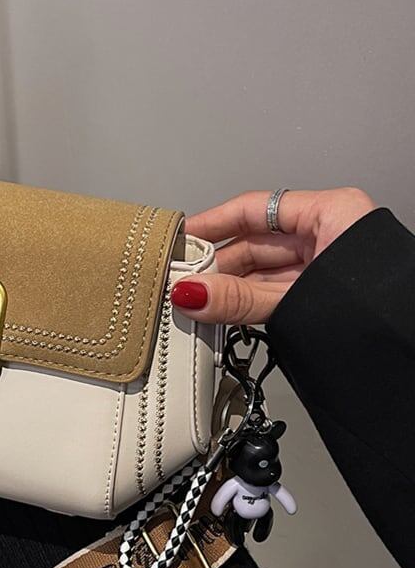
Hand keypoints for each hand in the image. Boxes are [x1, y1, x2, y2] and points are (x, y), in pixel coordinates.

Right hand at [170, 188, 375, 322]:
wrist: (414, 358)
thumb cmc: (377, 314)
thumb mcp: (299, 301)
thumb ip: (241, 299)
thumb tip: (189, 294)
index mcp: (332, 215)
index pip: (255, 209)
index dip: (212, 223)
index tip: (179, 239)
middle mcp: (327, 236)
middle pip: (255, 243)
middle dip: (216, 265)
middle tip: (178, 282)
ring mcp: (324, 268)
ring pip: (262, 271)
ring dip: (227, 288)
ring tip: (192, 303)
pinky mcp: (322, 296)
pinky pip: (274, 292)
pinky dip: (246, 303)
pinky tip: (219, 313)